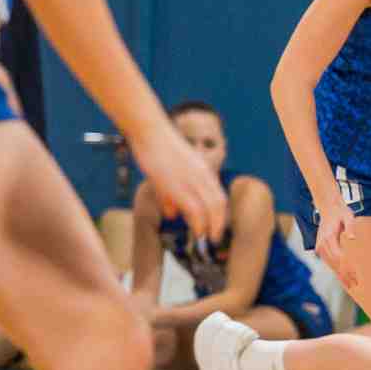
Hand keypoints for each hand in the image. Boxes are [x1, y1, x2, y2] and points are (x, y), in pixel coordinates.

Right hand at [131, 118, 226, 240]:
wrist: (150, 130)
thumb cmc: (156, 149)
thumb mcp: (168, 173)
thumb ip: (170, 194)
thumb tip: (171, 214)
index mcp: (203, 171)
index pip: (219, 196)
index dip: (220, 215)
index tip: (217, 228)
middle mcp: (202, 175)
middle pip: (219, 204)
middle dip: (219, 224)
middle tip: (214, 238)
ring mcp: (192, 180)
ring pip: (211, 208)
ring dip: (210, 226)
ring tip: (205, 239)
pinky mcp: (178, 184)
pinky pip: (195, 208)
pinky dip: (198, 222)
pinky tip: (196, 231)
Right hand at [313, 197, 358, 289]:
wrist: (329, 208)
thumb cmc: (341, 212)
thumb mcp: (348, 216)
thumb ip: (350, 227)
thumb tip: (352, 238)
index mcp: (329, 238)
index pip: (338, 258)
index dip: (347, 268)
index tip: (356, 275)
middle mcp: (322, 244)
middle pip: (334, 264)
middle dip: (344, 275)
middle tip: (355, 285)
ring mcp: (320, 247)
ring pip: (330, 265)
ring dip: (340, 275)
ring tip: (350, 285)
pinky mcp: (320, 248)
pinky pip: (328, 262)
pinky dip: (336, 270)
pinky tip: (343, 277)